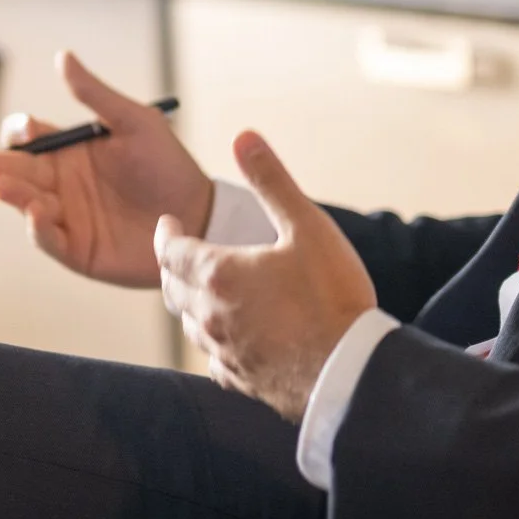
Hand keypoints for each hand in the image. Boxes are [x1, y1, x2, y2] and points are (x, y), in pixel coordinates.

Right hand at [0, 51, 212, 288]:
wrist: (199, 215)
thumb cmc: (168, 165)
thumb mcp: (135, 122)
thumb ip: (96, 96)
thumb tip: (62, 56)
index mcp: (70, 151)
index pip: (31, 139)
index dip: (21, 134)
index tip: (25, 131)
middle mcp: (61, 183)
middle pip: (18, 172)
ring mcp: (66, 217)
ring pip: (27, 204)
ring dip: (14, 195)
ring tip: (5, 188)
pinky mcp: (77, 249)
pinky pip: (49, 239)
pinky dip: (38, 229)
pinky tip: (37, 214)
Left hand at [154, 130, 377, 421]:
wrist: (352, 372)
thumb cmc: (333, 297)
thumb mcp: (307, 227)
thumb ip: (271, 181)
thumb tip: (243, 137)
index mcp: (219, 274)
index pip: (170, 252)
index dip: (166, 235)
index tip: (168, 224)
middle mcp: (212, 315)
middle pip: (173, 289)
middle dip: (174, 268)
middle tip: (182, 254)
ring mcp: (226, 351)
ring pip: (191, 325)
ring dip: (191, 305)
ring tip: (203, 291)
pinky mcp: (244, 381)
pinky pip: (214, 360)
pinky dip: (215, 342)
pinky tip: (230, 339)